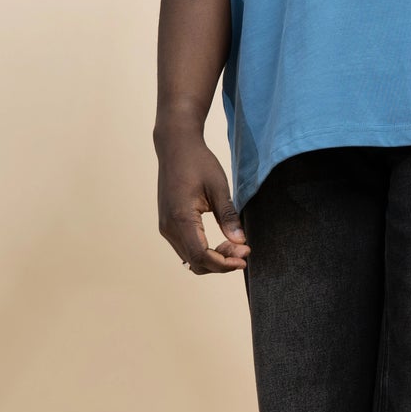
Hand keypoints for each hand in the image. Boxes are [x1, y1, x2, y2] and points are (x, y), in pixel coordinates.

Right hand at [155, 122, 249, 273]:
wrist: (176, 147)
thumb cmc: (198, 162)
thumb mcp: (219, 188)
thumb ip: (229, 217)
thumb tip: (240, 243)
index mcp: (181, 218)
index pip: (201, 256)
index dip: (224, 264)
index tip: (244, 257)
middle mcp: (169, 227)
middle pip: (195, 262)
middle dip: (222, 263)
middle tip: (244, 250)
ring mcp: (166, 227)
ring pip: (190, 259)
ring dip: (214, 259)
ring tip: (235, 245)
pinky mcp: (168, 224)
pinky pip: (186, 248)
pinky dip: (204, 251)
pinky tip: (221, 241)